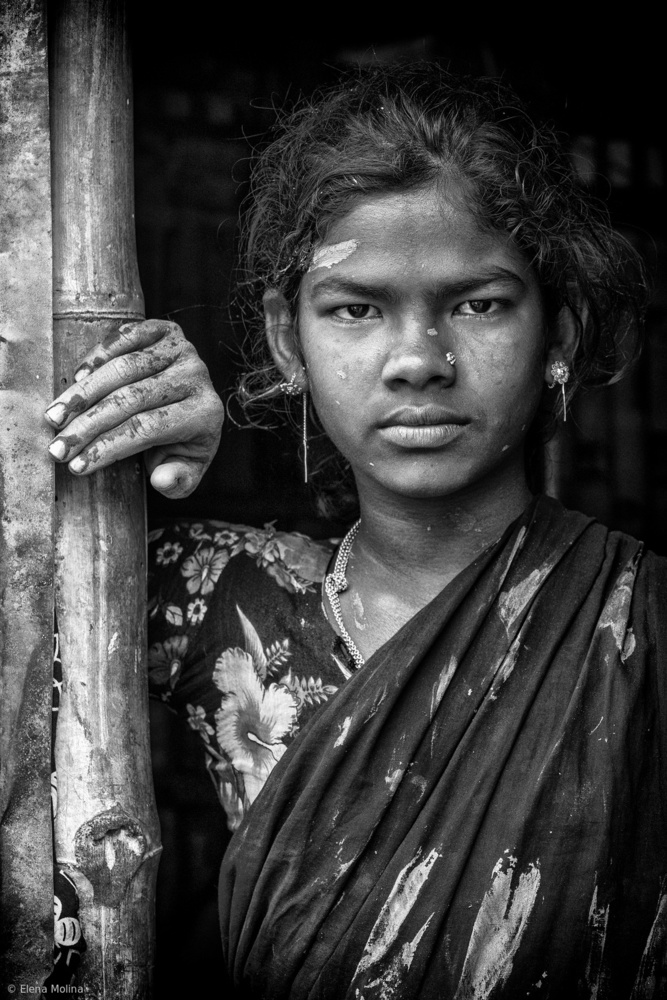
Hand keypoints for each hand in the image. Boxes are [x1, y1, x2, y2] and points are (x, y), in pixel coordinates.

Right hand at [45, 319, 224, 497]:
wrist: (197, 402)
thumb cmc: (184, 443)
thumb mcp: (188, 470)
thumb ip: (178, 481)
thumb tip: (161, 479)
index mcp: (205, 414)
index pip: (146, 429)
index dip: (107, 447)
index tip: (75, 465)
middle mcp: (196, 377)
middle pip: (130, 400)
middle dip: (87, 426)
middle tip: (55, 447)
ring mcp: (183, 350)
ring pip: (122, 369)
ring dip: (82, 394)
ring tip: (53, 417)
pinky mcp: (167, 330)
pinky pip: (126, 337)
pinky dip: (98, 355)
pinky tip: (77, 377)